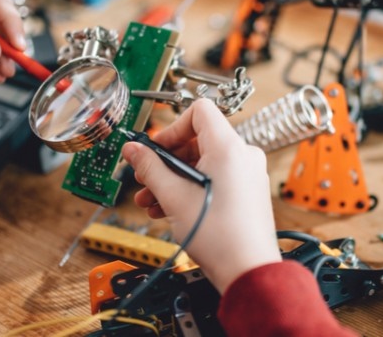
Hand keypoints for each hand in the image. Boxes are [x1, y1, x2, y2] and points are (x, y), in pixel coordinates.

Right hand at [121, 99, 281, 292]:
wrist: (246, 269)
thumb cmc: (219, 236)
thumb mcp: (172, 196)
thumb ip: (150, 167)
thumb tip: (133, 150)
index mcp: (229, 147)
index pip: (199, 112)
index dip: (172, 128)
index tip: (156, 148)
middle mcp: (243, 155)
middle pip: (198, 140)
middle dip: (167, 160)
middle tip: (146, 178)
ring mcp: (248, 174)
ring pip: (204, 163)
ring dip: (175, 178)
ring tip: (152, 200)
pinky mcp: (248, 191)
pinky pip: (216, 178)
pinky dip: (192, 188)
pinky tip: (170, 208)